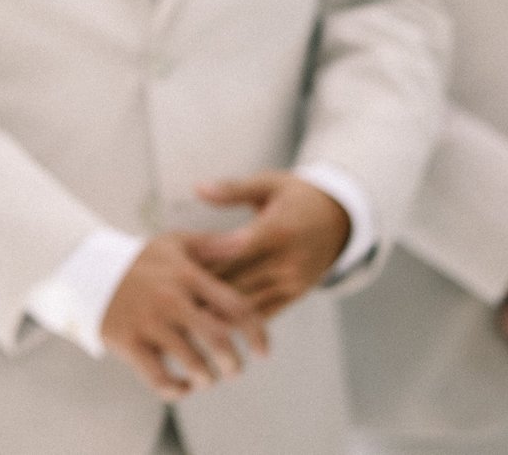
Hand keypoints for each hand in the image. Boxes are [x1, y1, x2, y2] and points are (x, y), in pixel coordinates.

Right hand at [99, 233, 270, 400]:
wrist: (85, 269)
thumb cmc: (137, 260)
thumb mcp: (173, 245)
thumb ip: (213, 245)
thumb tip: (249, 239)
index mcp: (187, 276)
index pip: (236, 307)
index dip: (257, 333)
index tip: (263, 352)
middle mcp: (170, 299)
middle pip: (218, 339)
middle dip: (233, 363)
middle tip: (234, 370)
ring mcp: (149, 322)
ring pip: (192, 363)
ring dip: (207, 378)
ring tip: (208, 379)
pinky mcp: (128, 342)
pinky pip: (159, 378)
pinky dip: (176, 390)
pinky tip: (182, 387)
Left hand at [189, 171, 353, 316]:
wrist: (341, 219)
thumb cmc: (297, 196)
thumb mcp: (269, 183)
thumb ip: (233, 189)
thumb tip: (199, 188)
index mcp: (279, 231)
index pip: (236, 249)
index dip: (206, 258)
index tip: (176, 265)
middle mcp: (288, 261)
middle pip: (238, 279)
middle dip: (202, 288)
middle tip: (166, 296)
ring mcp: (293, 282)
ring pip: (247, 301)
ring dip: (215, 309)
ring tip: (179, 315)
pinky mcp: (295, 295)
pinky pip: (263, 312)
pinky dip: (236, 319)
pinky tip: (208, 324)